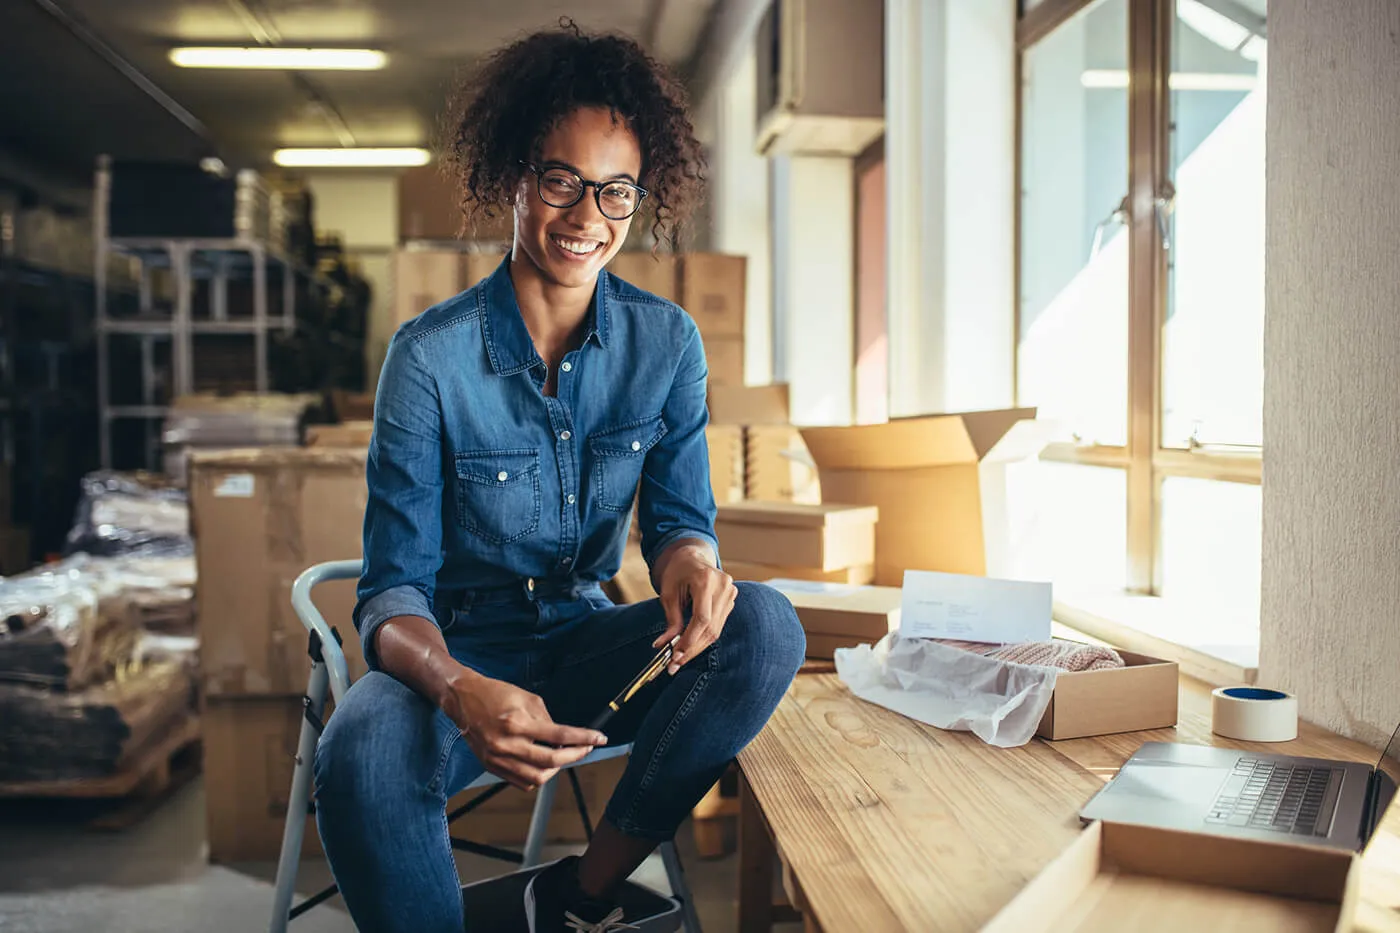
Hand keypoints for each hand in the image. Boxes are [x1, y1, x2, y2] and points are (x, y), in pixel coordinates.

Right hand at [440, 667, 606, 790]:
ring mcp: (498, 758)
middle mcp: (508, 744)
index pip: (560, 735)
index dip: (584, 738)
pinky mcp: (492, 766)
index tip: (599, 739)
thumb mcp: (527, 698)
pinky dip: (538, 776)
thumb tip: (564, 737)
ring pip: (537, 777)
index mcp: (518, 722)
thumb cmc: (495, 694)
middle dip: (575, 756)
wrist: (463, 700)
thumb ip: (548, 719)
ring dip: (556, 769)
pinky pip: (521, 782)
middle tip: (585, 749)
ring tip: (563, 756)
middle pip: (551, 761)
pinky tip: (544, 764)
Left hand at [652, 542, 737, 673]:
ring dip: (698, 646)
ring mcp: (731, 592)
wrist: (692, 557)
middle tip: (675, 664)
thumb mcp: (668, 594)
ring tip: (680, 659)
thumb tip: (664, 646)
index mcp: (706, 580)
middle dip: (692, 648)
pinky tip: (691, 646)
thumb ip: (671, 620)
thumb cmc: (677, 573)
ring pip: (716, 629)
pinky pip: (719, 624)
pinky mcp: (732, 599)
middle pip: (711, 627)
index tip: (675, 655)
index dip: (689, 640)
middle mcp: (723, 586)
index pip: (702, 618)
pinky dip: (704, 637)